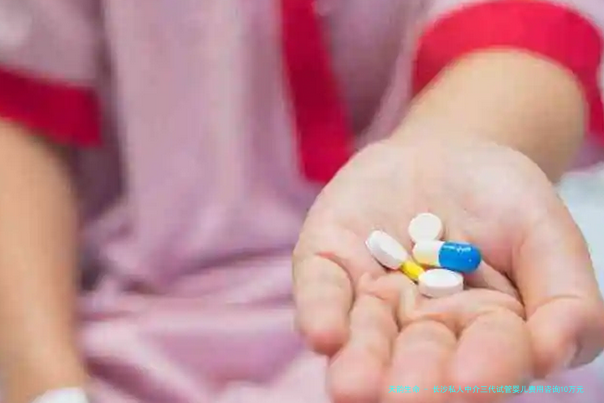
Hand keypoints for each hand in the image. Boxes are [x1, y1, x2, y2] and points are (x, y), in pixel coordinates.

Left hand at [292, 136, 603, 402]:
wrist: (449, 152)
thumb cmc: (504, 201)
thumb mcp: (547, 236)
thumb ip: (565, 298)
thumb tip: (551, 357)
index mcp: (483, 330)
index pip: (489, 358)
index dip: (485, 370)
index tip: (473, 382)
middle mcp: (423, 326)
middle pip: (420, 358)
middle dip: (414, 377)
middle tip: (406, 396)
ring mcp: (373, 298)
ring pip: (366, 337)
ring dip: (360, 362)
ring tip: (353, 387)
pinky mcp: (331, 265)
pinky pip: (322, 291)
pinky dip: (321, 311)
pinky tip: (324, 333)